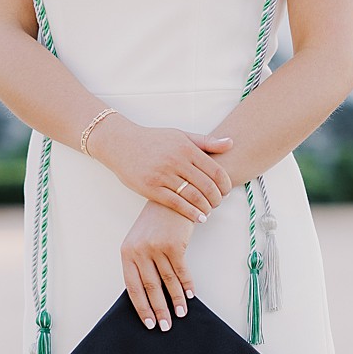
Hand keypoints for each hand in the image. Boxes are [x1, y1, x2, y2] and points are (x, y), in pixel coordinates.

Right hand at [90, 116, 233, 221]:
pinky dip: (191, 213)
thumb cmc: (154, 140)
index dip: (225, 184)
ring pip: (193, 196)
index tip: (227, 191)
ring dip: (206, 207)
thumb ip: (206, 142)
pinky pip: (176, 204)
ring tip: (209, 211)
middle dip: (217, 198)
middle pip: (206, 186)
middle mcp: (176, 161)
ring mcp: (162, 175)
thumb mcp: (181, 135)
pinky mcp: (150, 188)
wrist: (121, 143)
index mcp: (186, 148)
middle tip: (219, 203)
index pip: (215, 171)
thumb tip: (231, 143)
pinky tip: (199, 217)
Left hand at [122, 200, 197, 329]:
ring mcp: (156, 248)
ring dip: (176, 300)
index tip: (149, 322)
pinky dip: (187, 284)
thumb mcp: (142, 240)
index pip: (132, 286)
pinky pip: (181, 271)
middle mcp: (139, 251)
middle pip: (150, 287)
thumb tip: (150, 293)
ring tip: (181, 314)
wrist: (175, 196)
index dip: (141, 306)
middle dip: (159, 309)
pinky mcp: (173, 245)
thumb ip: (142, 263)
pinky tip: (191, 295)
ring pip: (167, 281)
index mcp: (127, 252)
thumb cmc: (158, 221)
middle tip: (165, 326)